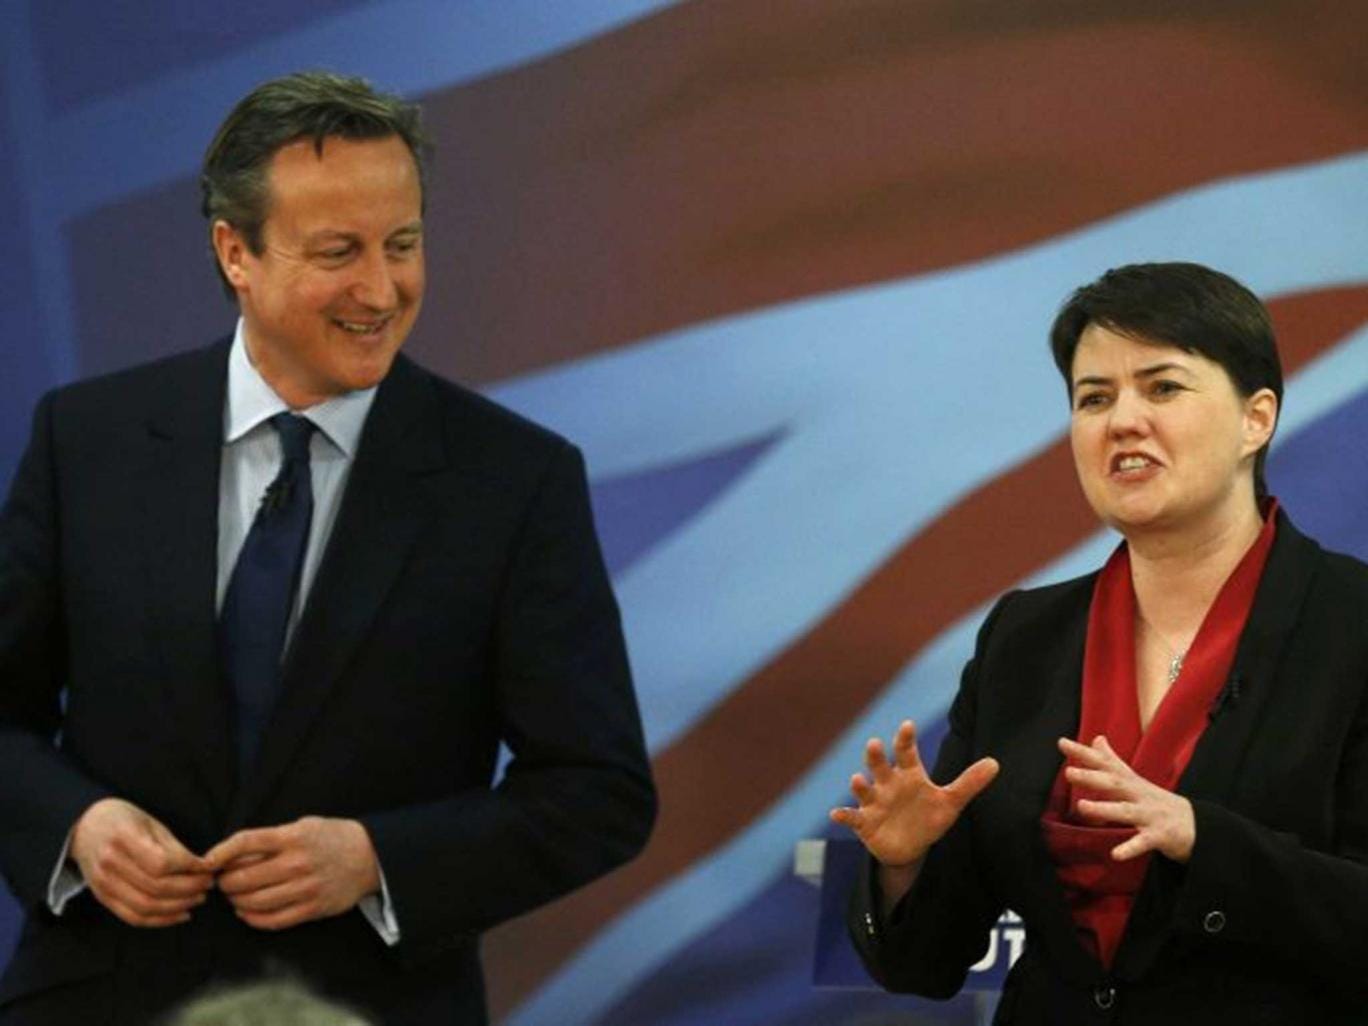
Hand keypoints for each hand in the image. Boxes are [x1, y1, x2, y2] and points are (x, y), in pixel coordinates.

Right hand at [69, 797, 212, 926]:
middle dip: (189, 889)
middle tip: (208, 883)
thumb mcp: (150, 823)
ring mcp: (103, 884)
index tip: (207, 866)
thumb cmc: (125, 821)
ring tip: (199, 897)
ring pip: (146, 907)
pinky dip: (160, 920)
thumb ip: (174, 847)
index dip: (189, 868)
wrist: (86, 827)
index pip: (161, 862)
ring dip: (178, 906)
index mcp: (123, 837)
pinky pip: (133, 917)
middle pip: (156, 887)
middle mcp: (110, 863)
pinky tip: (181, 913)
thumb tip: (203, 867)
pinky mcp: (103, 898)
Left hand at [205, 816, 380, 930]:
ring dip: (236, 901)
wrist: (369, 856)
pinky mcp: (312, 909)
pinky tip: (247, 912)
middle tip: (222, 880)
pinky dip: (252, 918)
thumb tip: (232, 855)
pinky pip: (272, 920)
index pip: (246, 842)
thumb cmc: (331, 838)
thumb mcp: (303, 826)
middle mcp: (298, 863)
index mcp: (294, 837)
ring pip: (254, 902)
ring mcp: (305, 888)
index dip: (220, 852)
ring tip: (235, 896)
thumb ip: (271, 839)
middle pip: (244, 877)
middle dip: (225, 881)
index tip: (206, 861)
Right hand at [830, 720, 999, 867]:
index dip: (906, 739)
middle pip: (879, 766)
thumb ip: (969, 783)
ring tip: (857, 779)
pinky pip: (852, 816)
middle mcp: (888, 784)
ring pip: (864, 788)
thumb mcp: (950, 802)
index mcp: (908, 774)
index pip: (906, 752)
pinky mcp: (864, 822)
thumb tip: (996, 763)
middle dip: (875, 756)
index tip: (908, 726)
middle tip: (875, 744)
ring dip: (860, 784)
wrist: (910, 846)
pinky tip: (836, 814)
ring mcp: (874, 802)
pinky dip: (844, 815)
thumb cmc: (928, 816)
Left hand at [1060, 735, 1195, 862]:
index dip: (1084, 753)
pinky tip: (1115, 854)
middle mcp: (1139, 795)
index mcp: (1131, 782)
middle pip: (1115, 783)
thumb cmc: (1157, 800)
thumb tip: (1097, 738)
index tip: (1062, 743)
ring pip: (1125, 811)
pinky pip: (1142, 842)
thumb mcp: (1135, 779)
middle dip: (1092, 777)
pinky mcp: (1159, 836)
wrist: (1199, 825)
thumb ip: (1113, 760)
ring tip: (1081, 807)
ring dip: (1104, 809)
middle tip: (1069, 772)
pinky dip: (1129, 848)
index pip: (1105, 763)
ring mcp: (1149, 815)